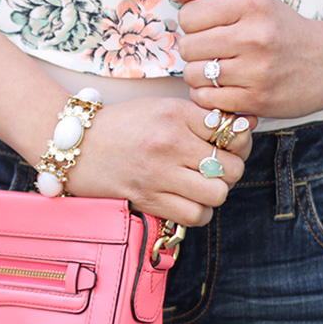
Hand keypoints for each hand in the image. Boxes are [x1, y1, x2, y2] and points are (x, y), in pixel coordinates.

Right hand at [66, 97, 255, 226]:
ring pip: (216, 195)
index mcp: (175, 114)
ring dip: (214, 194)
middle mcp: (169, 143)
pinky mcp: (147, 199)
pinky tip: (188, 200)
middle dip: (230, 171)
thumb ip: (200, 118)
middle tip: (217, 168)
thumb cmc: (123, 125)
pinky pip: (194, 216)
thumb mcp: (162, 108)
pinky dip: (198, 212)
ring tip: (202, 186)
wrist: (76, 144)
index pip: (231, 133)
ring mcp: (158, 174)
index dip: (238, 142)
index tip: (227, 144)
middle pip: (230, 168)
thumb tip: (246, 125)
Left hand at [167, 0, 322, 118]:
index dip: (192, 24)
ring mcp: (257, 70)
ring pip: (193, 75)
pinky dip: (209, 95)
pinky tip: (224, 87)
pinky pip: (207, 99)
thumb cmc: (284, 30)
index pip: (188, 15)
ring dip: (200, 75)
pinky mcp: (257, 99)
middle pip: (187, 46)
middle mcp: (255, 35)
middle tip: (213, 51)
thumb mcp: (252, 2)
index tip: (210, 28)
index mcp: (252, 4)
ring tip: (218, 70)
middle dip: (194, 50)